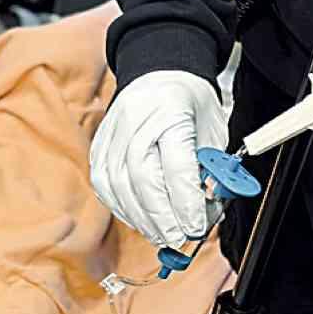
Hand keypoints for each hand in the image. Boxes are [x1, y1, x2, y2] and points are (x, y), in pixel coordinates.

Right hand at [90, 69, 228, 245]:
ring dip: (142, 219)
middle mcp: (135, 121)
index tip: (196, 227)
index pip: (175, 166)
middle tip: (178, 238)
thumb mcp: (213, 132)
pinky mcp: (99, 147)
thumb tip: (205, 213)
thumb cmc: (189, 104)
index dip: (185, 203)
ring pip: (118, 186)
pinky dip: (123, 208)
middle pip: (142, 179)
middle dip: (162, 217)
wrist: (158, 74)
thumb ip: (211, 171)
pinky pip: (105, 186)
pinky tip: (140, 220)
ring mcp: (112, 134)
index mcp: (170, 111)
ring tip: (162, 235)